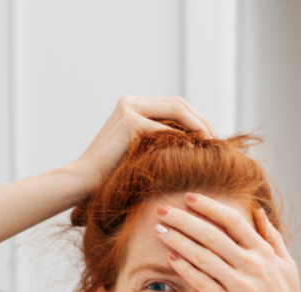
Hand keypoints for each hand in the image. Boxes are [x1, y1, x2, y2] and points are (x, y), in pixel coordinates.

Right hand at [65, 96, 214, 194]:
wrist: (83, 181)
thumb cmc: (110, 174)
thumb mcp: (139, 150)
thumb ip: (158, 139)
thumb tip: (193, 141)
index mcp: (132, 104)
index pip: (174, 105)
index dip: (195, 119)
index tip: (211, 137)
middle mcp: (130, 101)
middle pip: (179, 103)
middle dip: (201, 120)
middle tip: (217, 140)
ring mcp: (129, 108)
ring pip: (176, 111)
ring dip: (198, 126)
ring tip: (211, 144)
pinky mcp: (130, 121)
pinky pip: (165, 128)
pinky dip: (182, 139)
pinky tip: (194, 152)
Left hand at [154, 193, 300, 291]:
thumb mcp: (285, 265)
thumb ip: (271, 237)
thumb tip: (258, 212)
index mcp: (263, 252)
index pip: (232, 221)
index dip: (208, 206)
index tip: (188, 197)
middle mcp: (252, 265)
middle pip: (211, 234)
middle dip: (183, 219)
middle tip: (162, 209)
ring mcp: (241, 286)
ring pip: (203, 256)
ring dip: (178, 241)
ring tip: (160, 229)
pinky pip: (203, 284)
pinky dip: (186, 269)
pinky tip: (171, 258)